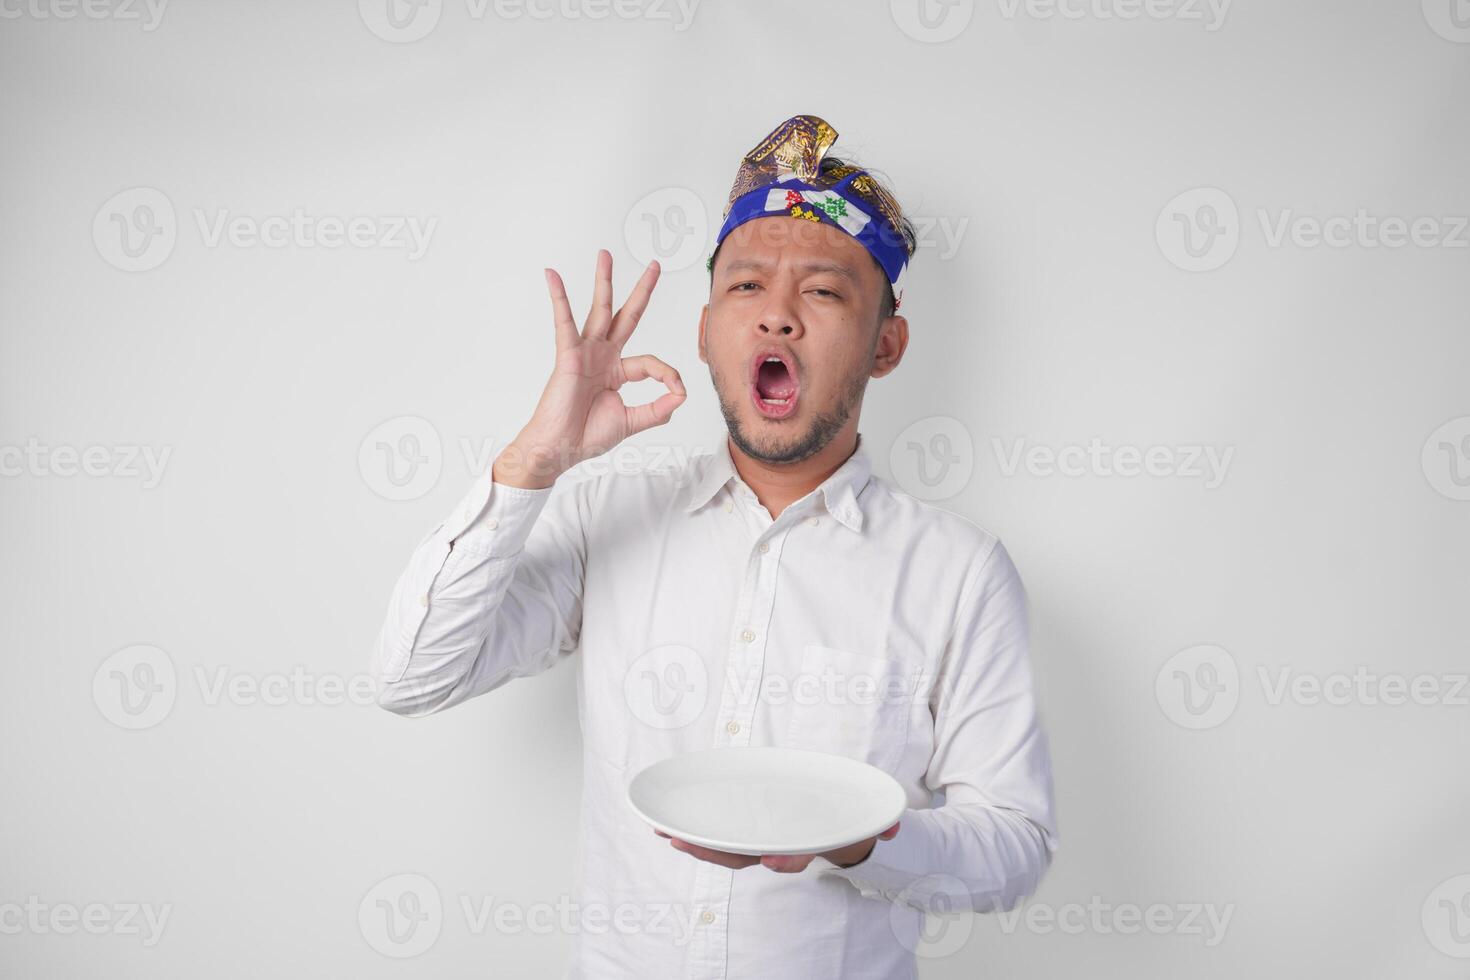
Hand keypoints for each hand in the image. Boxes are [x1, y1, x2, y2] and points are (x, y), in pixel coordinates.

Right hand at [493, 249, 686, 488]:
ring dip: (603, 282)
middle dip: (641, 291)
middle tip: (654, 265)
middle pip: (627, 316)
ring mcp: (585, 353)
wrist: (559, 449)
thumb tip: (682, 394)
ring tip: (605, 256)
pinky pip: (564, 321)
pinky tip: (552, 276)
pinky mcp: (567, 354)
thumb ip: (659, 409)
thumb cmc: (587, 437)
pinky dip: (559, 298)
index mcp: (617, 372)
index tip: (677, 391)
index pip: (651, 362)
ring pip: (599, 309)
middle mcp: (603, 357)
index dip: (668, 375)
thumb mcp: (632, 422)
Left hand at [654, 822, 900, 873]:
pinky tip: (668, 824)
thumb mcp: (867, 823)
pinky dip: (695, 831)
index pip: (793, 855)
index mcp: (805, 844)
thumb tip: (893, 829)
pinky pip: (719, 834)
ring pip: (725, 849)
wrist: (841, 831)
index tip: (773, 861)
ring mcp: (760, 842)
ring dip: (695, 843)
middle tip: (682, 842)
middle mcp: (779, 849)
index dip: (783, 860)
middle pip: (744, 856)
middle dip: (712, 850)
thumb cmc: (847, 822)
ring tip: (664, 832)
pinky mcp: (748, 830)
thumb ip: (880, 825)